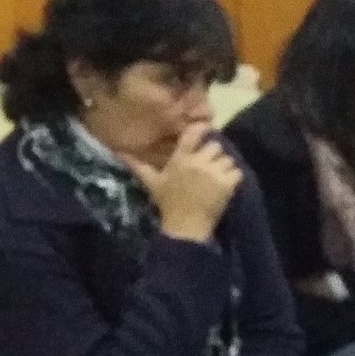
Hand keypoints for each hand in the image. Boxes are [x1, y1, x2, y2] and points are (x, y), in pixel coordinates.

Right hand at [124, 123, 240, 242]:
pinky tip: (226, 185)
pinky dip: (234, 177)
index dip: (201, 129)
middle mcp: (197, 162)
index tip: (204, 130)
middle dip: (214, 155)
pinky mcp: (227, 184)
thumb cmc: (167, 203)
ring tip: (217, 177)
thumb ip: (138, 165)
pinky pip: (237, 171)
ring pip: (228, 158)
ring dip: (224, 167)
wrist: (185, 226)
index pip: (193, 134)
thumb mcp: (152, 182)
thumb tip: (118, 152)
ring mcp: (214, 172)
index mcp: (180, 159)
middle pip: (215, 146)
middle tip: (209, 166)